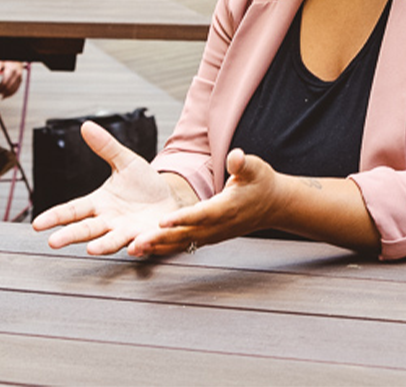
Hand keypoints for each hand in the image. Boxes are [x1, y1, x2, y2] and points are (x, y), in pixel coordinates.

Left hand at [0, 59, 26, 98]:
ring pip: (12, 89)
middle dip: (0, 91)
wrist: (16, 59)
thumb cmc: (5, 61)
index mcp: (11, 69)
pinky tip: (5, 96)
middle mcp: (16, 74)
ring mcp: (19, 77)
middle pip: (8, 86)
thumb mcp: (0, 62)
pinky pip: (16, 89)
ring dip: (5, 94)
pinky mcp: (20, 80)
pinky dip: (11, 93)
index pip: (4, 82)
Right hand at [33, 120, 187, 255]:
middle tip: (53, 242)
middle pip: (85, 230)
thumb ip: (106, 146)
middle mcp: (109, 221)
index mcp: (99, 203)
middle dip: (70, 236)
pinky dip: (138, 246)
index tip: (37, 224)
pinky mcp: (147, 237)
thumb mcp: (125, 161)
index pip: (72, 210)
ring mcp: (127, 232)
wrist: (170, 198)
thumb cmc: (144, 184)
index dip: (55, 217)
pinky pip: (142, 243)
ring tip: (92, 249)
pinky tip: (134, 246)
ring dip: (102, 245)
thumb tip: (87, 126)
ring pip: (111, 241)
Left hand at [129, 148, 284, 256]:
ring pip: (181, 243)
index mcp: (227, 208)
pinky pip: (183, 245)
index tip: (162, 221)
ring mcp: (211, 235)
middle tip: (135, 243)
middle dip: (159, 239)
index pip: (201, 215)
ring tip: (132, 249)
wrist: (273, 206)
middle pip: (185, 235)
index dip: (182, 218)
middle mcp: (217, 226)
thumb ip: (243, 163)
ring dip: (157, 247)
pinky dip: (164, 248)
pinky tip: (144, 248)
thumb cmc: (262, 184)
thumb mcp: (256, 168)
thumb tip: (235, 156)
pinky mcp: (207, 237)